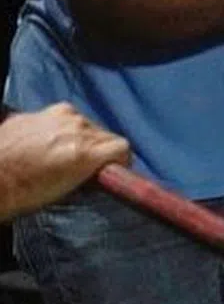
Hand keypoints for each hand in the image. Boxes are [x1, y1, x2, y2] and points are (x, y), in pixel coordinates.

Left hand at [0, 104, 129, 220]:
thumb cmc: (20, 193)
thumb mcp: (63, 191)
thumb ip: (89, 173)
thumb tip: (100, 170)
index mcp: (84, 151)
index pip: (123, 148)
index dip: (119, 162)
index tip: (112, 171)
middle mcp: (77, 126)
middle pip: (106, 135)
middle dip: (100, 150)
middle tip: (84, 168)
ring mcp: (60, 115)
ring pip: (87, 124)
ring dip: (82, 138)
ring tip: (62, 155)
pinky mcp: (43, 110)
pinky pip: (66, 118)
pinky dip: (62, 130)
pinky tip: (47, 144)